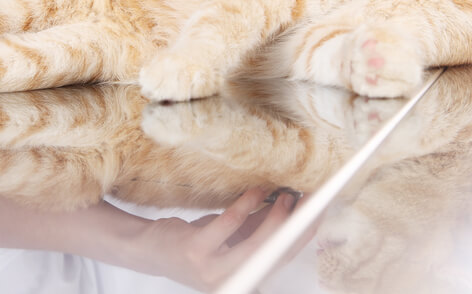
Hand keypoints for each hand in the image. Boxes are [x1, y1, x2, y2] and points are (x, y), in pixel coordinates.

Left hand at [121, 187, 308, 291]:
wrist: (151, 250)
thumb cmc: (195, 244)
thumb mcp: (231, 238)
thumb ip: (258, 227)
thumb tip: (290, 204)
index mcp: (244, 277)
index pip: (282, 258)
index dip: (304, 234)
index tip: (320, 211)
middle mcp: (231, 280)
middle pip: (275, 254)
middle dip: (296, 224)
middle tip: (307, 198)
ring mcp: (213, 270)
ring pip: (256, 244)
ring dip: (275, 217)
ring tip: (285, 195)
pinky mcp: (196, 252)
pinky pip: (228, 225)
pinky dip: (245, 205)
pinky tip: (256, 191)